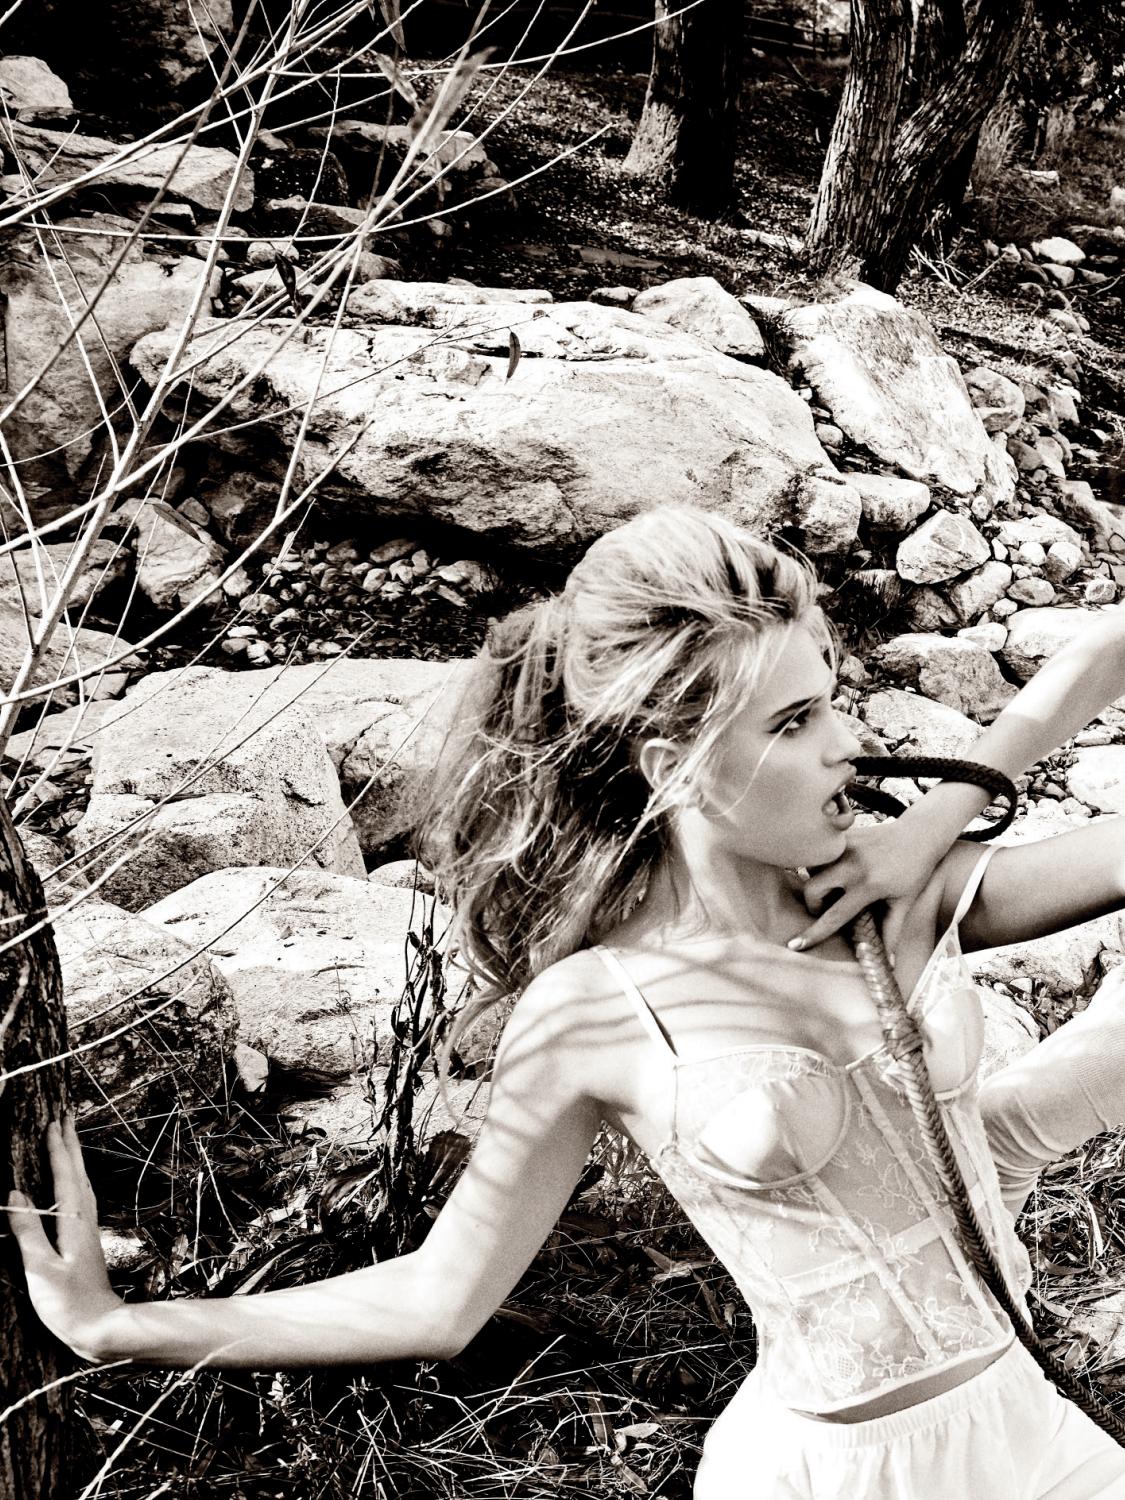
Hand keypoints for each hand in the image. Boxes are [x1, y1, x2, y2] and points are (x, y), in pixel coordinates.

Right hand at [6, 1116, 124, 1361]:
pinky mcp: (85, 1240)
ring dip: (73, 1158)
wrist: (100, 1327)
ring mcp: (87, 1228)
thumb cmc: (68, 1303)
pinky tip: (70, 1184)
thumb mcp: (40, 1268)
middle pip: (77, 1172)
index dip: (57, 1148)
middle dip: (69, 1143)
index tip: (53, 1122)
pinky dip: (73, 1179)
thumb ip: (27, 1231)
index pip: (64, 1175)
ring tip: (67, 1139)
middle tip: (65, 1115)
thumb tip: (14, 1194)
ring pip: (80, 1182)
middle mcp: (84, 1218)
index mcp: (73, 1220)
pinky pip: (79, 1196)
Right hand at [791, 820, 940, 953]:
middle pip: (812, 888)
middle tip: (827, 907)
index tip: (795, 945)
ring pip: (812, 868)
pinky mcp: (844, 836)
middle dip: (813, 903)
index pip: (834, 915)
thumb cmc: (914, 872)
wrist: (920, 834)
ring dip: (817, 881)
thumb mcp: (904, 903)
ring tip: (834, 885)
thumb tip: (889, 962)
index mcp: (868, 885)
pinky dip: (823, 865)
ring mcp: (846, 847)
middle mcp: (852, 864)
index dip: (814, 933)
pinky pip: (821, 853)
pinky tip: (840, 868)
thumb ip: (892, 932)